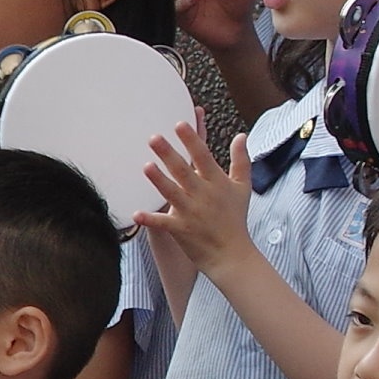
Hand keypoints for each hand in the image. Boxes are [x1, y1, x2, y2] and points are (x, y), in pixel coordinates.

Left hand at [137, 121, 247, 265]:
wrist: (232, 254)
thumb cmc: (235, 217)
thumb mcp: (242, 187)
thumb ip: (241, 160)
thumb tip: (241, 135)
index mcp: (216, 183)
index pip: (203, 157)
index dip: (191, 141)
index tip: (179, 124)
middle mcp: (203, 195)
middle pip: (183, 171)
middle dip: (169, 154)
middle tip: (153, 137)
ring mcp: (190, 213)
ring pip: (172, 193)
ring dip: (159, 180)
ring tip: (146, 166)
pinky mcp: (180, 230)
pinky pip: (162, 224)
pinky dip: (150, 220)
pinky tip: (136, 214)